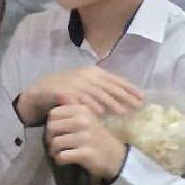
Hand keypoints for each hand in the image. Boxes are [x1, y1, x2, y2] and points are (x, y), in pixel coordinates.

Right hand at [17, 66, 142, 125]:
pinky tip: (100, 113)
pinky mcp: (66, 91)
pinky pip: (81, 99)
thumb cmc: (68, 88)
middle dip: (125, 96)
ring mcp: (77, 83)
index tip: (142, 98)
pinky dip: (91, 105)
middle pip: (110, 86)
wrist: (43, 89)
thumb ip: (101, 88)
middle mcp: (87, 75)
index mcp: (94, 72)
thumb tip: (122, 96)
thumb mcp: (86, 84)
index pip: (116, 80)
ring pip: (98, 93)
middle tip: (138, 106)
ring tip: (123, 112)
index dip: (130, 88)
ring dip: (111, 103)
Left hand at [47, 102, 127, 180]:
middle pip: (52, 128)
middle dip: (49, 138)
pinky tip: (64, 160)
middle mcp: (84, 121)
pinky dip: (59, 159)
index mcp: (82, 110)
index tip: (56, 132)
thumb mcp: (87, 118)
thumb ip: (72, 107)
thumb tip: (59, 94)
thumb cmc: (96, 136)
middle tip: (56, 145)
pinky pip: (62, 156)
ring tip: (59, 153)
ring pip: (55, 142)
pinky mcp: (86, 153)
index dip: (50, 124)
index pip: (53, 113)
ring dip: (54, 151)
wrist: (116, 156)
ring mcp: (85, 137)